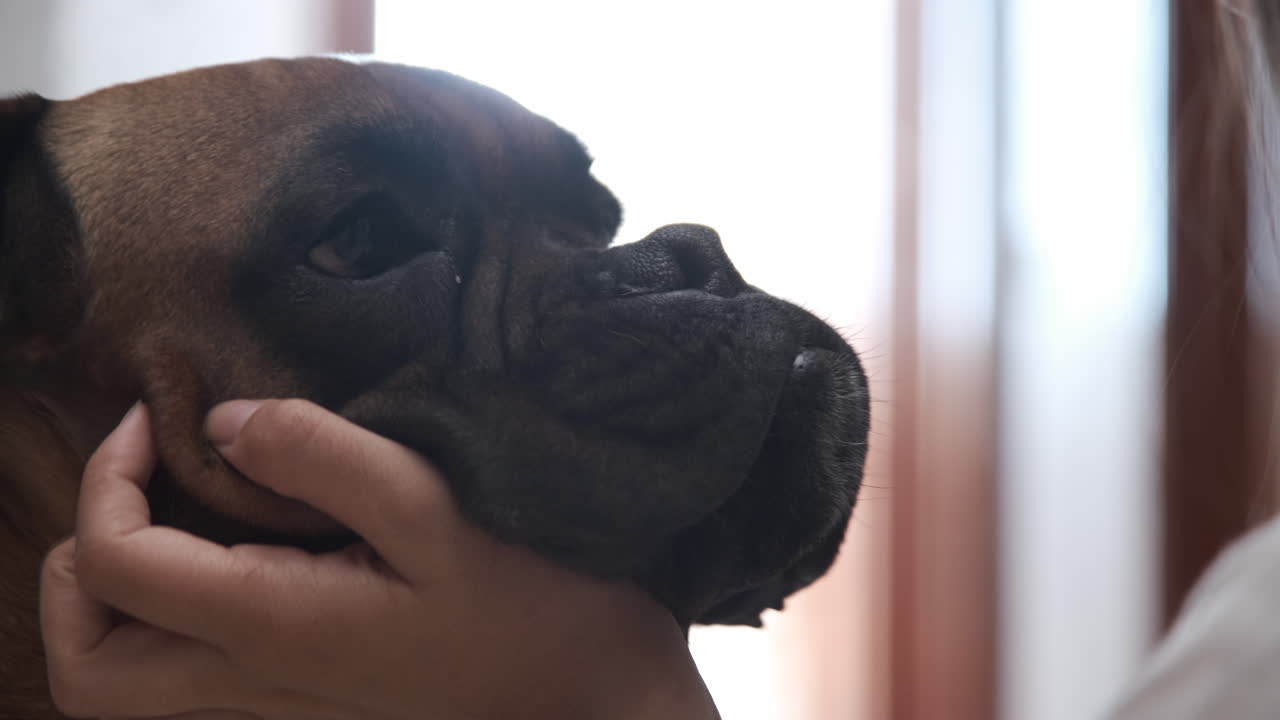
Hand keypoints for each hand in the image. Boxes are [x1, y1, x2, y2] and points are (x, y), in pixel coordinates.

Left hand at [40, 400, 718, 718]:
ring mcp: (281, 707)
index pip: (117, 563)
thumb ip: (326, 455)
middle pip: (88, 665)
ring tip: (161, 522)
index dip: (107, 476)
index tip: (159, 415)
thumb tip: (223, 423)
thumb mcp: (440, 509)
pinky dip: (166, 628)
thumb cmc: (536, 604)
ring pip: (126, 691)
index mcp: (275, 623)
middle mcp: (257, 683)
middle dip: (80, 564)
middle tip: (130, 483)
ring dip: (112, 607)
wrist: (597, 700)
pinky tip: (225, 565)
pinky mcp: (312, 707)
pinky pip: (188, 689)